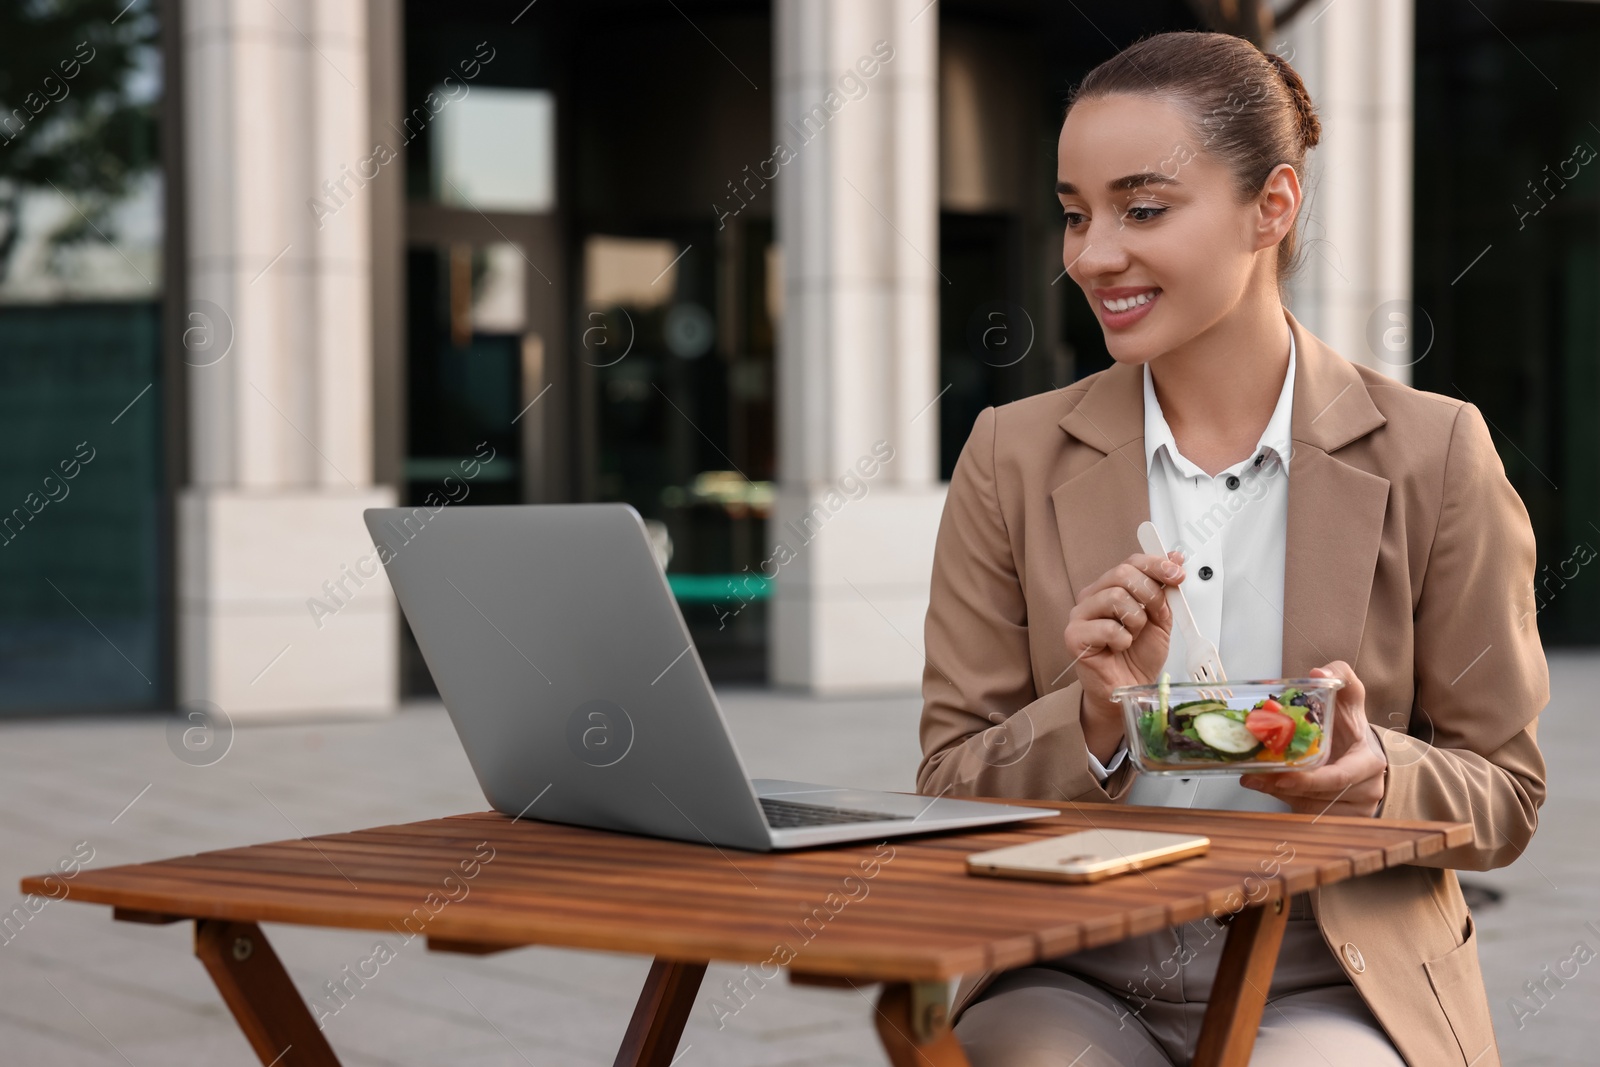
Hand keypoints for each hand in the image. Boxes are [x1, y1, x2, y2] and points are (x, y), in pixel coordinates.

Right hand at [1064, 550, 1183, 760]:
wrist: (1130, 688)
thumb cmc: (1140, 656)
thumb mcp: (1161, 619)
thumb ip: (1165, 591)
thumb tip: (1175, 558)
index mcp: (1112, 587)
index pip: (1132, 561)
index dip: (1157, 565)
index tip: (1177, 576)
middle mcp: (1093, 596)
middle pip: (1122, 573)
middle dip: (1150, 594)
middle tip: (1155, 615)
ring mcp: (1080, 614)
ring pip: (1116, 597)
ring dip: (1136, 620)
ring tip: (1133, 635)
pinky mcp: (1074, 636)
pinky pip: (1107, 628)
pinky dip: (1123, 640)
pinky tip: (1120, 648)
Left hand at [1240, 661, 1387, 816]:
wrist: (1365, 752)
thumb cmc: (1352, 726)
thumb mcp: (1350, 696)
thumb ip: (1340, 676)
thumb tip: (1318, 671)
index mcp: (1369, 762)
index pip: (1340, 778)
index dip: (1310, 780)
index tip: (1282, 777)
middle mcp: (1367, 790)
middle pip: (1319, 796)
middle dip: (1283, 787)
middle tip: (1253, 775)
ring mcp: (1357, 809)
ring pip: (1310, 808)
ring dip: (1280, 795)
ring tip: (1256, 779)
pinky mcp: (1342, 820)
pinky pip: (1309, 815)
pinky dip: (1287, 802)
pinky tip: (1270, 787)